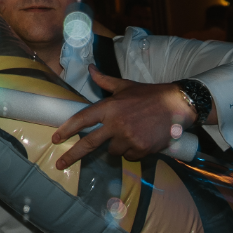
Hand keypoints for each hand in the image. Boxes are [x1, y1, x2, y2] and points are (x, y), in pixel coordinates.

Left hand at [49, 69, 199, 166]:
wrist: (176, 105)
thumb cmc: (148, 94)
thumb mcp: (124, 85)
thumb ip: (104, 80)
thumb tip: (90, 68)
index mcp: (109, 107)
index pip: (82, 119)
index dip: (67, 129)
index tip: (55, 138)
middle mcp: (116, 124)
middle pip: (89, 143)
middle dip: (72, 155)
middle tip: (59, 164)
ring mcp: (128, 138)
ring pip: (113, 151)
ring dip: (117, 146)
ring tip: (131, 133)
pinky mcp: (142, 149)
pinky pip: (129, 156)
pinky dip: (132, 151)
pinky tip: (141, 140)